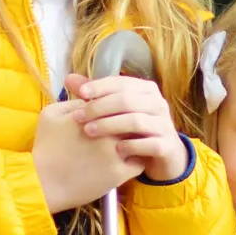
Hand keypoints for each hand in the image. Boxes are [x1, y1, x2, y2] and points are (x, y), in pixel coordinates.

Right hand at [33, 100, 142, 214]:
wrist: (43, 183)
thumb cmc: (45, 148)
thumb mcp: (51, 115)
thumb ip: (73, 102)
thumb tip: (91, 97)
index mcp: (91, 113)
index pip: (115, 101)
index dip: (116, 108)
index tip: (114, 114)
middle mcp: (106, 130)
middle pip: (131, 119)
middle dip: (130, 122)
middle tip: (127, 129)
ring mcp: (115, 152)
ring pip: (139, 139)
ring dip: (137, 140)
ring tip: (132, 143)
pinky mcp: (119, 173)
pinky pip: (140, 162)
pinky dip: (137, 160)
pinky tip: (129, 160)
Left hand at [65, 73, 188, 184]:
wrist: (164, 155)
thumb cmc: (134, 130)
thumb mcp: (117, 111)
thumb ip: (95, 96)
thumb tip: (69, 79)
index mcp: (146, 90)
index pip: (121, 83)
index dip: (100, 86)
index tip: (80, 93)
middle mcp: (158, 104)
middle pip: (126, 100)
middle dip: (99, 107)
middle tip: (78, 117)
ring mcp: (164, 125)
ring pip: (136, 121)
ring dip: (109, 126)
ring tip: (89, 131)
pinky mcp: (166, 146)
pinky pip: (148, 144)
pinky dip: (130, 146)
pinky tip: (115, 151)